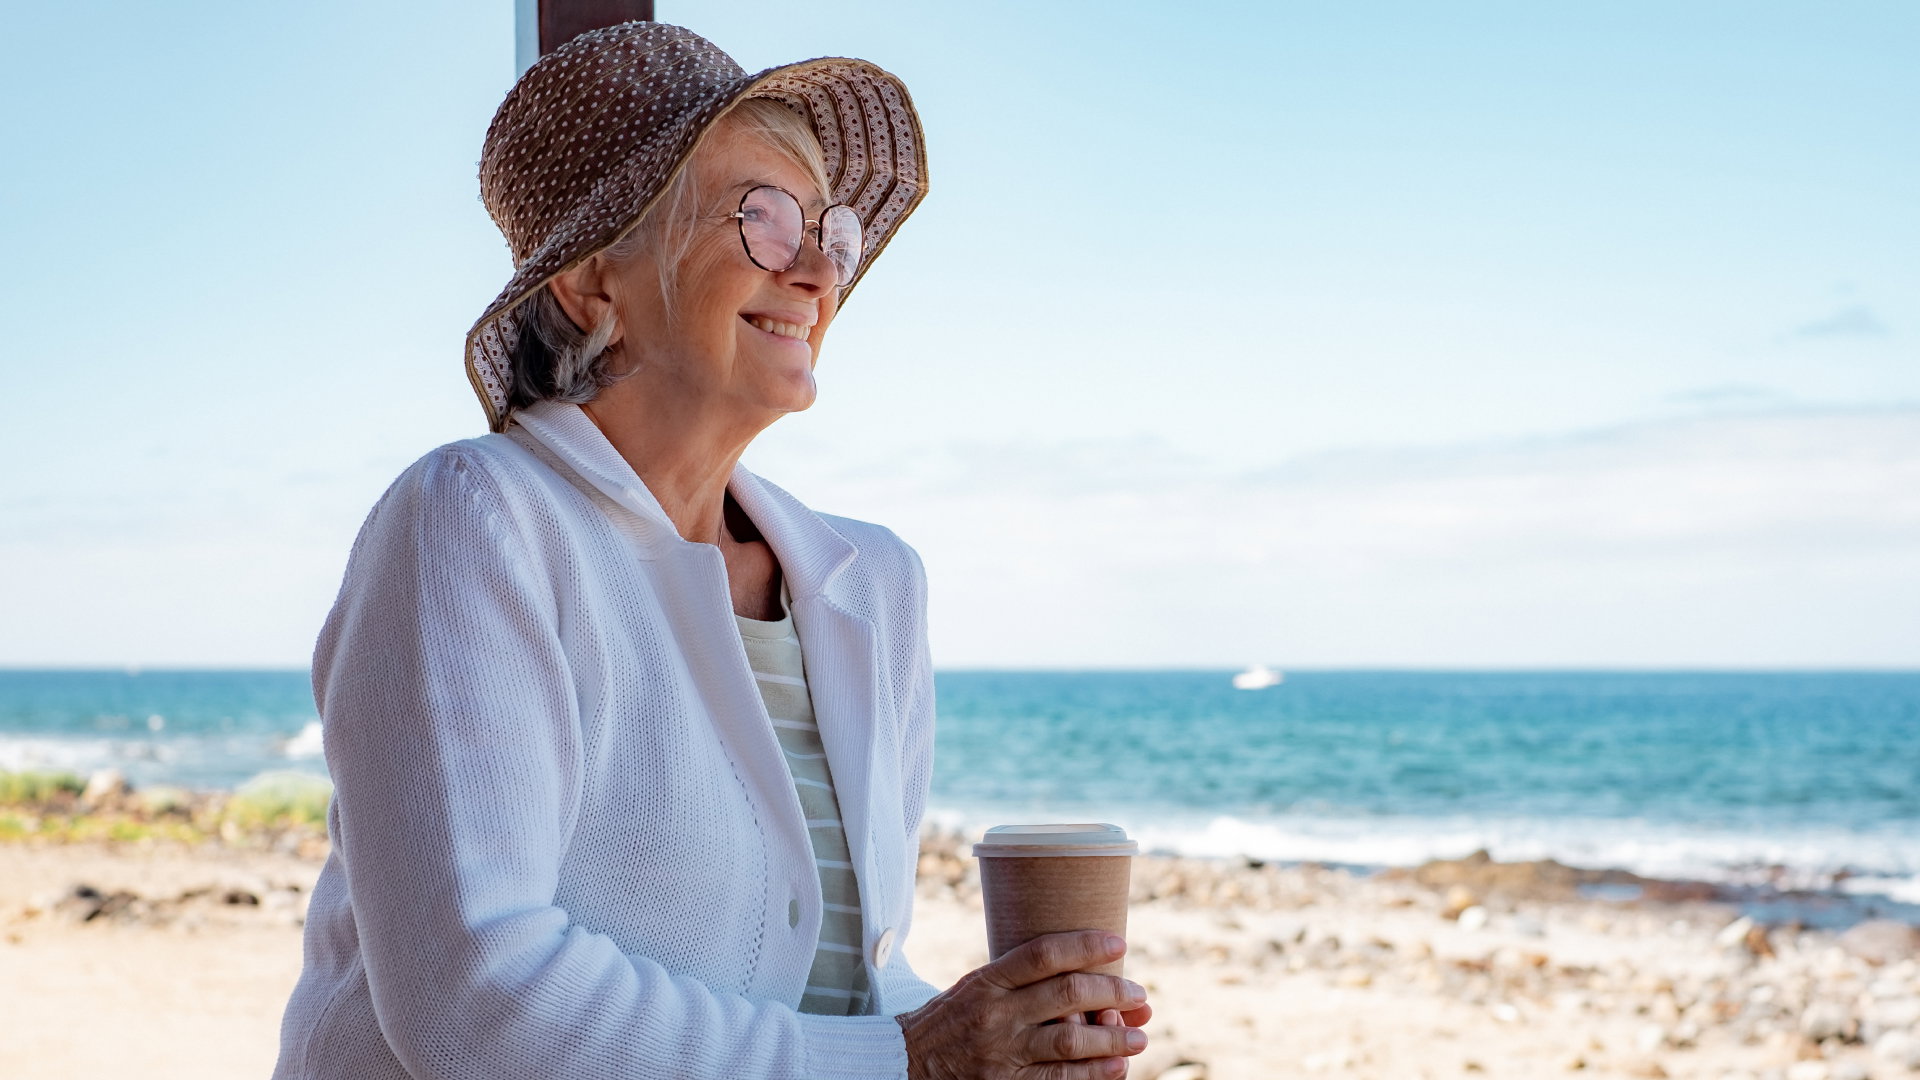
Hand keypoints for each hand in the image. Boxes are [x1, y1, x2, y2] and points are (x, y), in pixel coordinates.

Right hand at [895, 931, 1150, 1079]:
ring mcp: (1002, 1053)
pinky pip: (1059, 1079)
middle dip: (1112, 992)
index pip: (1044, 953)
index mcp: (988, 981)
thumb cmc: (950, 1021)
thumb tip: (1080, 972)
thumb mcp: (975, 987)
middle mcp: (996, 1014)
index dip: (1085, 944)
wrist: (905, 1064)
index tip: (1118, 942)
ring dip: (1113, 1038)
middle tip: (1139, 994)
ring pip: (1070, 1042)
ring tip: (1140, 1036)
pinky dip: (1094, 1073)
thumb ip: (1019, 979)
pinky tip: (1117, 1066)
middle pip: (1066, 995)